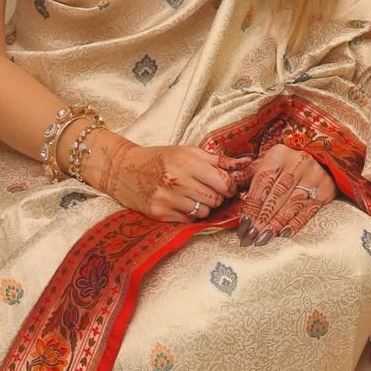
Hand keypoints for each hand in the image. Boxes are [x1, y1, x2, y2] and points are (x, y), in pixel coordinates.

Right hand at [86, 134, 244, 222]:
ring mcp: (167, 199)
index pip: (222, 182)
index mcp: (186, 161)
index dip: (229, 186)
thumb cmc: (160, 158)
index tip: (226, 185)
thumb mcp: (188, 151)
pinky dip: (190, 213)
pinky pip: (189, 220)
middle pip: (215, 199)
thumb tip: (246, 163)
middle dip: (218, 196)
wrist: (125, 170)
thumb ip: (218, 160)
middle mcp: (176, 180)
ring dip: (204, 206)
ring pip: (204, 212)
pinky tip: (182, 203)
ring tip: (193, 196)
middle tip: (210, 190)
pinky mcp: (160, 213)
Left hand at [237, 143, 335, 246]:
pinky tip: (283, 234)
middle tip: (250, 236)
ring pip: (292, 204)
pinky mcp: (326, 189)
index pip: (262, 182)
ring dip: (276, 224)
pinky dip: (295, 224)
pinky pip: (308, 210)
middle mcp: (298, 163)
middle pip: (277, 194)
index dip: (252, 204)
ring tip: (263, 238)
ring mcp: (314, 176)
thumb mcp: (269, 162)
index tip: (243, 224)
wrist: (321, 158)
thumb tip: (232, 195)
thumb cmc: (286, 164)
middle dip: (262, 218)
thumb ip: (251, 176)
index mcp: (279, 154)